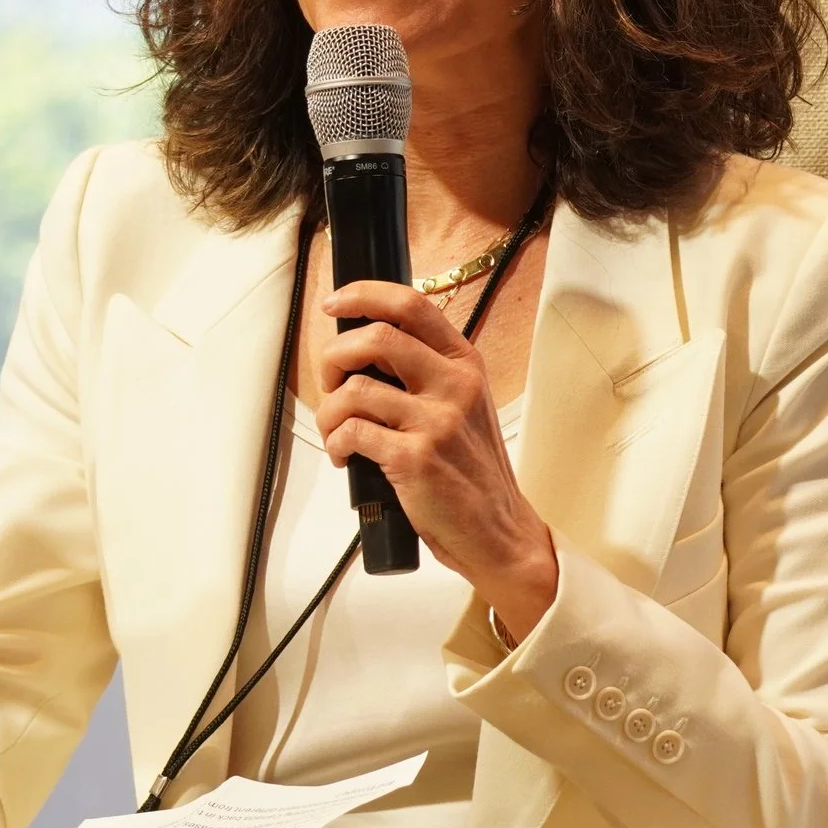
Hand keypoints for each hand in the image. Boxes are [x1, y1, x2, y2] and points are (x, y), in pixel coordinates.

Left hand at [316, 280, 557, 639]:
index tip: (333, 304)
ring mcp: (437, 421)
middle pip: (377, 337)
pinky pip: (352, 432)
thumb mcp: (462, 407)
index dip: (364, 295)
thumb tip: (361, 350)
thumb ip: (423, 374)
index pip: (412, 305)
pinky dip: (336, 443)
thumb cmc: (471, 472)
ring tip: (335, 433)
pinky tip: (345, 457)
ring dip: (329, 411)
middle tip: (330, 384)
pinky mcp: (415, 458)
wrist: (498, 532)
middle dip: (334, 357)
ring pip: (355, 389)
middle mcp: (456, 384)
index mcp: (465, 364)